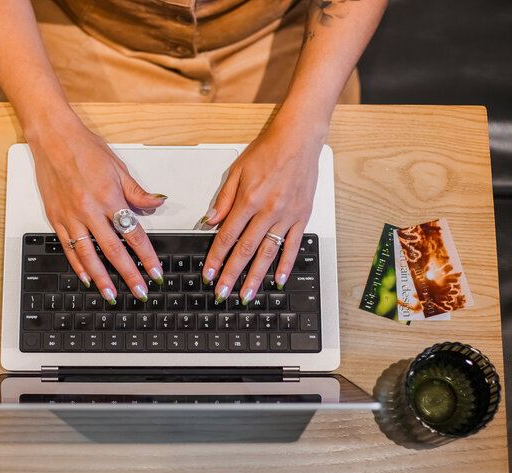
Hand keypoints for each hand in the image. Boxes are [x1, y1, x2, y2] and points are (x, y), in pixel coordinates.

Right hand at [28, 116, 166, 303]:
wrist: (52, 137)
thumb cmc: (84, 148)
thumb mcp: (118, 168)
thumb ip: (138, 192)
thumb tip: (157, 203)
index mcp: (109, 198)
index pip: (133, 235)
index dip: (146, 256)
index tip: (155, 271)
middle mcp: (89, 210)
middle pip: (113, 251)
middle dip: (128, 275)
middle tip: (139, 292)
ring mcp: (70, 216)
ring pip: (88, 255)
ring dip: (101, 278)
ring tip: (111, 294)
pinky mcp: (55, 217)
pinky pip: (68, 247)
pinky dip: (78, 265)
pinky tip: (86, 277)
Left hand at [201, 118, 325, 302]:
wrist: (299, 139)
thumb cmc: (268, 150)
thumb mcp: (237, 170)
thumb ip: (224, 199)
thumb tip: (211, 221)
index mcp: (249, 199)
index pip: (227, 236)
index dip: (216, 257)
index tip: (209, 273)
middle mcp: (268, 211)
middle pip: (246, 250)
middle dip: (232, 274)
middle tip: (223, 293)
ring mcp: (287, 216)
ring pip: (268, 253)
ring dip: (256, 277)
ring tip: (247, 294)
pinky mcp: (301, 217)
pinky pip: (293, 246)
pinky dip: (285, 265)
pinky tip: (278, 280)